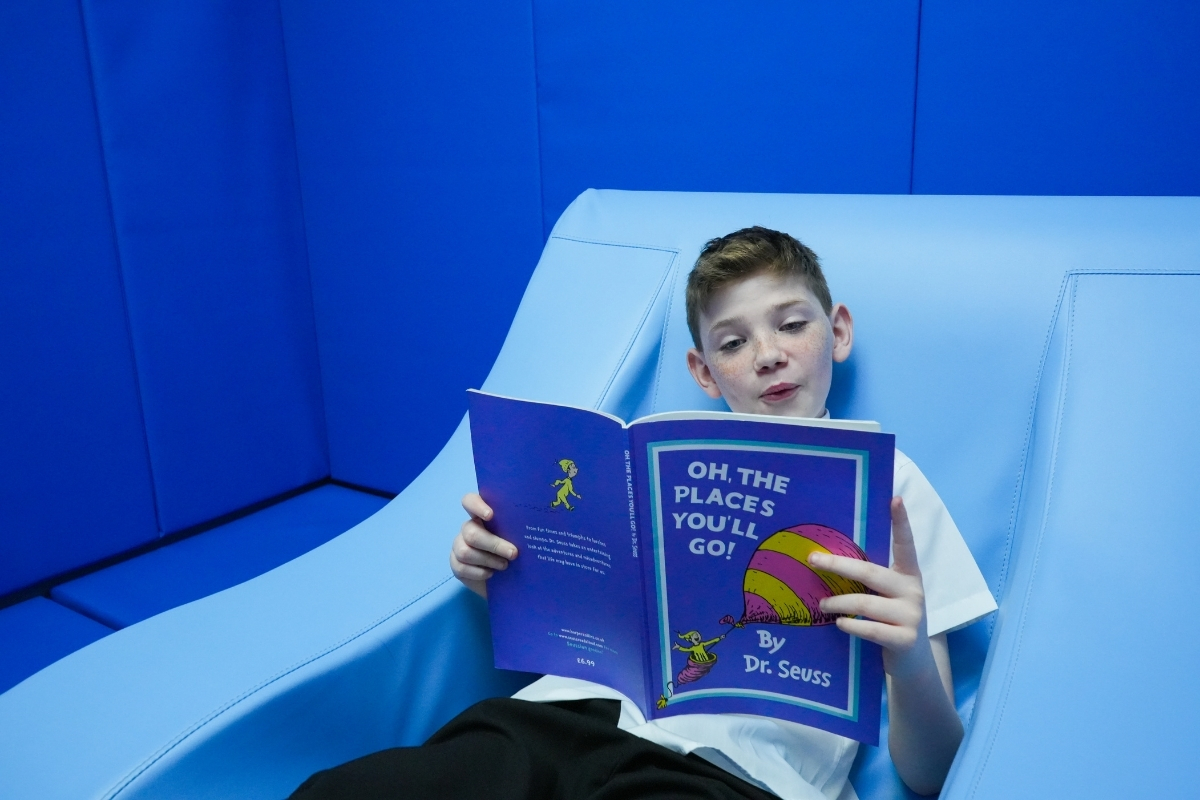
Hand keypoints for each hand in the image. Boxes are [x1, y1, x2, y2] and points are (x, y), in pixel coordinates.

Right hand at [450, 493, 516, 598]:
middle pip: (471, 532)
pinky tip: (491, 574)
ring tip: (504, 566)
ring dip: (488, 560)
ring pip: (465, 552)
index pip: (469, 501)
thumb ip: (517, 529)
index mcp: (481, 516)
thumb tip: (531, 525)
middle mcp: (468, 528)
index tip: (491, 516)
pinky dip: (479, 573)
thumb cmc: (513, 552)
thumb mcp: (517, 538)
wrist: (505, 578)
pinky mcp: (455, 564)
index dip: (476, 505)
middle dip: (494, 544)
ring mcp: (459, 546)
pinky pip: (462, 568)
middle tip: (513, 553)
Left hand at [810, 497, 961, 792]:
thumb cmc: (890, 621)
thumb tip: (826, 560)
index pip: (905, 545)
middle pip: (871, 572)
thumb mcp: (885, 598)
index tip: (895, 498)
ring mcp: (912, 616)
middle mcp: (913, 591)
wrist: (913, 664)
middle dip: (839, 566)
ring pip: (866, 603)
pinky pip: (871, 629)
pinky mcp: (905, 639)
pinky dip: (851, 625)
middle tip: (812, 559)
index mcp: (908, 576)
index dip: (901, 522)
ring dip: (838, 602)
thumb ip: (869, 581)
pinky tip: (838, 624)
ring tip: (820, 604)